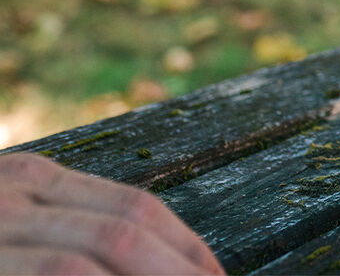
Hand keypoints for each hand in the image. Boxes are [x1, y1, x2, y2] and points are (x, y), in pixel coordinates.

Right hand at [0, 153, 224, 274]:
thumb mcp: (12, 231)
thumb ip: (72, 231)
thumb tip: (153, 262)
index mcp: (34, 178)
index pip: (132, 206)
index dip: (184, 245)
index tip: (215, 274)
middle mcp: (16, 194)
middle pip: (125, 230)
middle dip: (179, 268)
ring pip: (101, 250)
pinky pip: (62, 272)